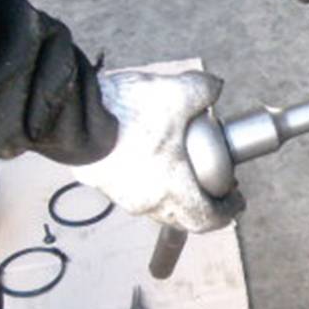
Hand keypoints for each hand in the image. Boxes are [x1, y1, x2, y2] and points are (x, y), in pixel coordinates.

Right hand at [72, 69, 243, 233]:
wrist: (73, 113)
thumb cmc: (125, 112)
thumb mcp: (177, 92)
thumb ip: (204, 89)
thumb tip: (215, 88)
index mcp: (172, 189)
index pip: (207, 219)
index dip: (227, 212)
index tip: (235, 201)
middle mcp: (147, 201)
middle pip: (182, 215)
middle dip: (202, 203)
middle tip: (212, 185)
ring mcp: (121, 195)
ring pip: (156, 204)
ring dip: (173, 191)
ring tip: (181, 166)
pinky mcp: (102, 183)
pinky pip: (132, 190)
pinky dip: (147, 180)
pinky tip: (149, 155)